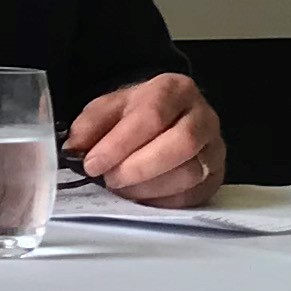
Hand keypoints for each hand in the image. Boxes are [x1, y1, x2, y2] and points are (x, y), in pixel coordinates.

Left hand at [65, 74, 224, 207]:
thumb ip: (90, 125)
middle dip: (138, 168)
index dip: (120, 143)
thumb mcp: (109, 109)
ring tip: (122, 188)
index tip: (93, 163)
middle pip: (180, 144)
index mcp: (175, 89)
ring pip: (189, 173)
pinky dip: (161, 201)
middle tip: (109, 179)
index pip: (152, 115)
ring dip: (148, 188)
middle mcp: (203, 116)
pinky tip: (141, 196)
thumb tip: (74, 149)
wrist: (166, 118)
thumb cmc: (136, 114)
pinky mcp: (215, 177)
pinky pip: (192, 195)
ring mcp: (214, 148)